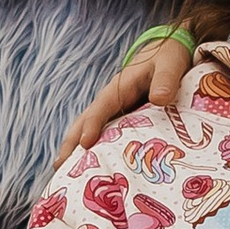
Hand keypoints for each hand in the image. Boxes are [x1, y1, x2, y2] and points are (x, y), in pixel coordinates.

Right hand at [56, 34, 195, 160]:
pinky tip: (91, 171)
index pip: (102, 107)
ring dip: (76, 151)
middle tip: (59, 168)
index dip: (92, 124)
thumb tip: (159, 99)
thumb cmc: (168, 58)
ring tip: (64, 174)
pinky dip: (94, 153)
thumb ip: (165, 79)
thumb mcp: (170, 64)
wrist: (168, 54)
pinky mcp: (121, 121)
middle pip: (84, 123)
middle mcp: (110, 102)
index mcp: (119, 88)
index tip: (85, 144)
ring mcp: (114, 112)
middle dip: (71, 144)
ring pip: (88, 132)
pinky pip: (104, 137)